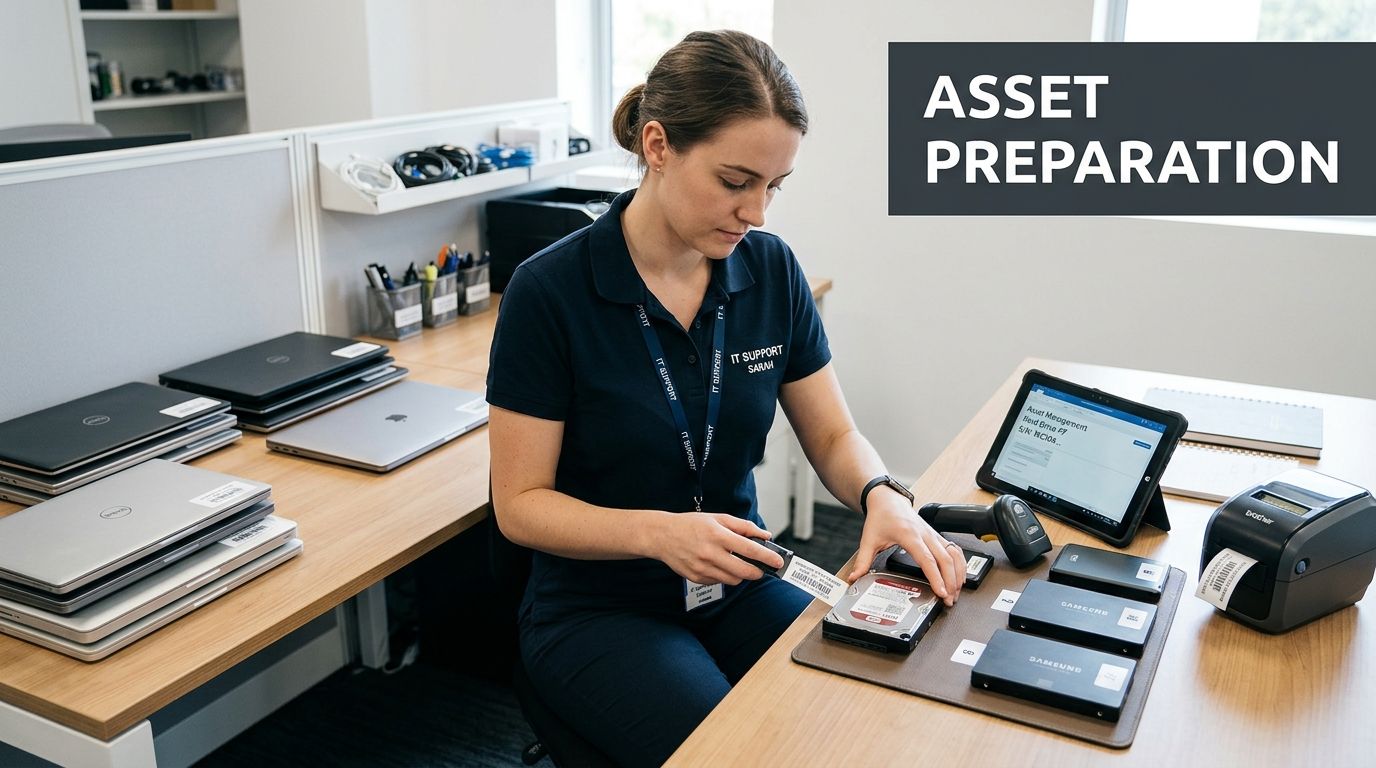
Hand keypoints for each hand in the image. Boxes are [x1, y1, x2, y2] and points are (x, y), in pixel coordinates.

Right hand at [650, 513, 784, 585]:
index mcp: (718, 535)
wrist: (662, 535)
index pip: (749, 549)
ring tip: (737, 564)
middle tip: (762, 569)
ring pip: (733, 580)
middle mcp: (710, 553)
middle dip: (758, 572)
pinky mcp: (696, 577)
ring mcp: (703, 568)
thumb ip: (743, 526)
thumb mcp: (718, 518)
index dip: (767, 556)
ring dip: (741, 575)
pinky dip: (724, 576)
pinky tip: (719, 565)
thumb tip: (764, 535)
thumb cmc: (691, 525)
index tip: (777, 561)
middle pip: (744, 571)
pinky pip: (719, 582)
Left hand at [849, 489, 964, 605]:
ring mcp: (933, 534)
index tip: (941, 591)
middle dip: (951, 581)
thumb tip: (855, 578)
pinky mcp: (937, 535)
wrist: (888, 500)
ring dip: (958, 574)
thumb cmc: (880, 517)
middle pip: (945, 559)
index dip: (936, 577)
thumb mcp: (869, 540)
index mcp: (909, 535)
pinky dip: (960, 563)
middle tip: (949, 599)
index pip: (927, 559)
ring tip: (956, 592)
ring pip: (953, 554)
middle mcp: (925, 534)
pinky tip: (960, 576)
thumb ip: (862, 561)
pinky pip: (954, 549)